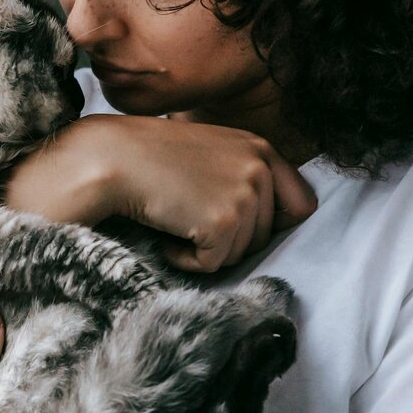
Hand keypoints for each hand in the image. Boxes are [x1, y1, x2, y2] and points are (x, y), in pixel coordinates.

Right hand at [4, 114, 316, 272]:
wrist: (110, 158)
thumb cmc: (147, 159)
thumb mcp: (209, 154)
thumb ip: (241, 176)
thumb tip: (270, 222)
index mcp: (260, 148)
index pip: (302, 203)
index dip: (273, 224)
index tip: (238, 227)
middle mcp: (260, 167)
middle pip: (266, 237)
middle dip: (227, 238)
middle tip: (187, 215)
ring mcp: (244, 193)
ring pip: (239, 254)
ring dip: (204, 248)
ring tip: (173, 218)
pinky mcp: (223, 221)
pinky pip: (213, 265)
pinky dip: (185, 259)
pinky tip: (165, 233)